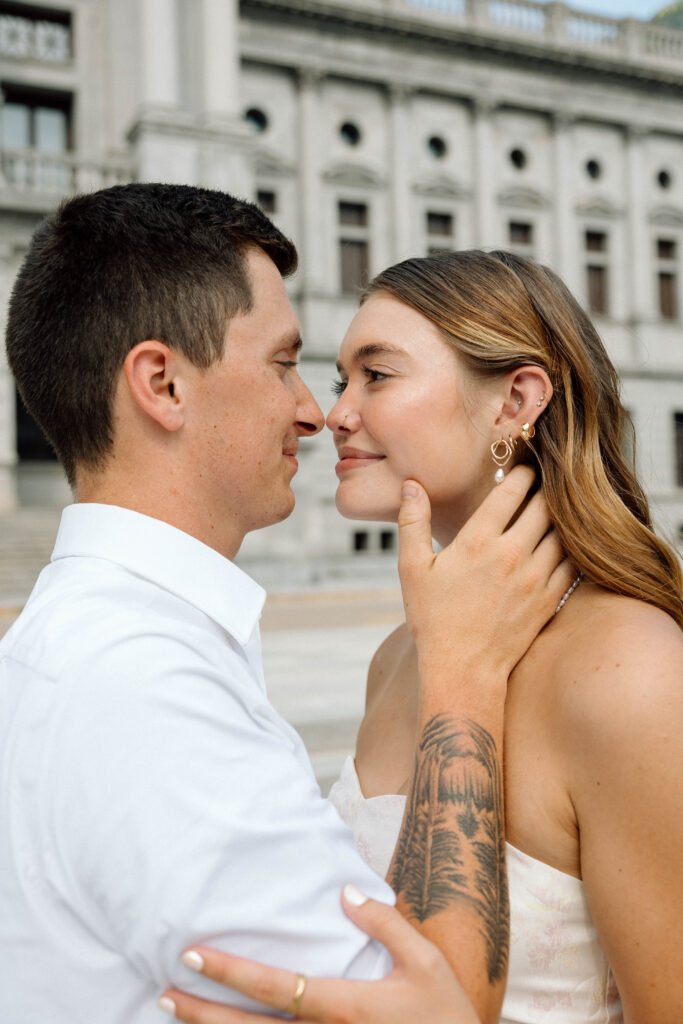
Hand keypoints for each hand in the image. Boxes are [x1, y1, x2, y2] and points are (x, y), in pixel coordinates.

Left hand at [159, 886, 478, 1022]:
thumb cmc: (446, 1015)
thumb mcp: (425, 961)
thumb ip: (384, 924)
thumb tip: (344, 892)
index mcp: (346, 1008)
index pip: (275, 988)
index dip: (230, 971)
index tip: (192, 953)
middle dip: (201, 1015)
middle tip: (163, 993)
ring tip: (176, 1016)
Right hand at [398, 465, 572, 688]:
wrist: (464, 671)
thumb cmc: (434, 620)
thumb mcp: (412, 568)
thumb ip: (412, 521)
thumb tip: (411, 486)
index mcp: (478, 541)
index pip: (513, 490)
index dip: (522, 472)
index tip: (523, 467)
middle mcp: (512, 554)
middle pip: (545, 504)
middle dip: (545, 489)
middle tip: (545, 482)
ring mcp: (536, 577)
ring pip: (564, 531)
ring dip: (561, 517)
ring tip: (556, 510)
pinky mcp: (550, 599)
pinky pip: (574, 562)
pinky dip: (573, 547)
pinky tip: (565, 543)